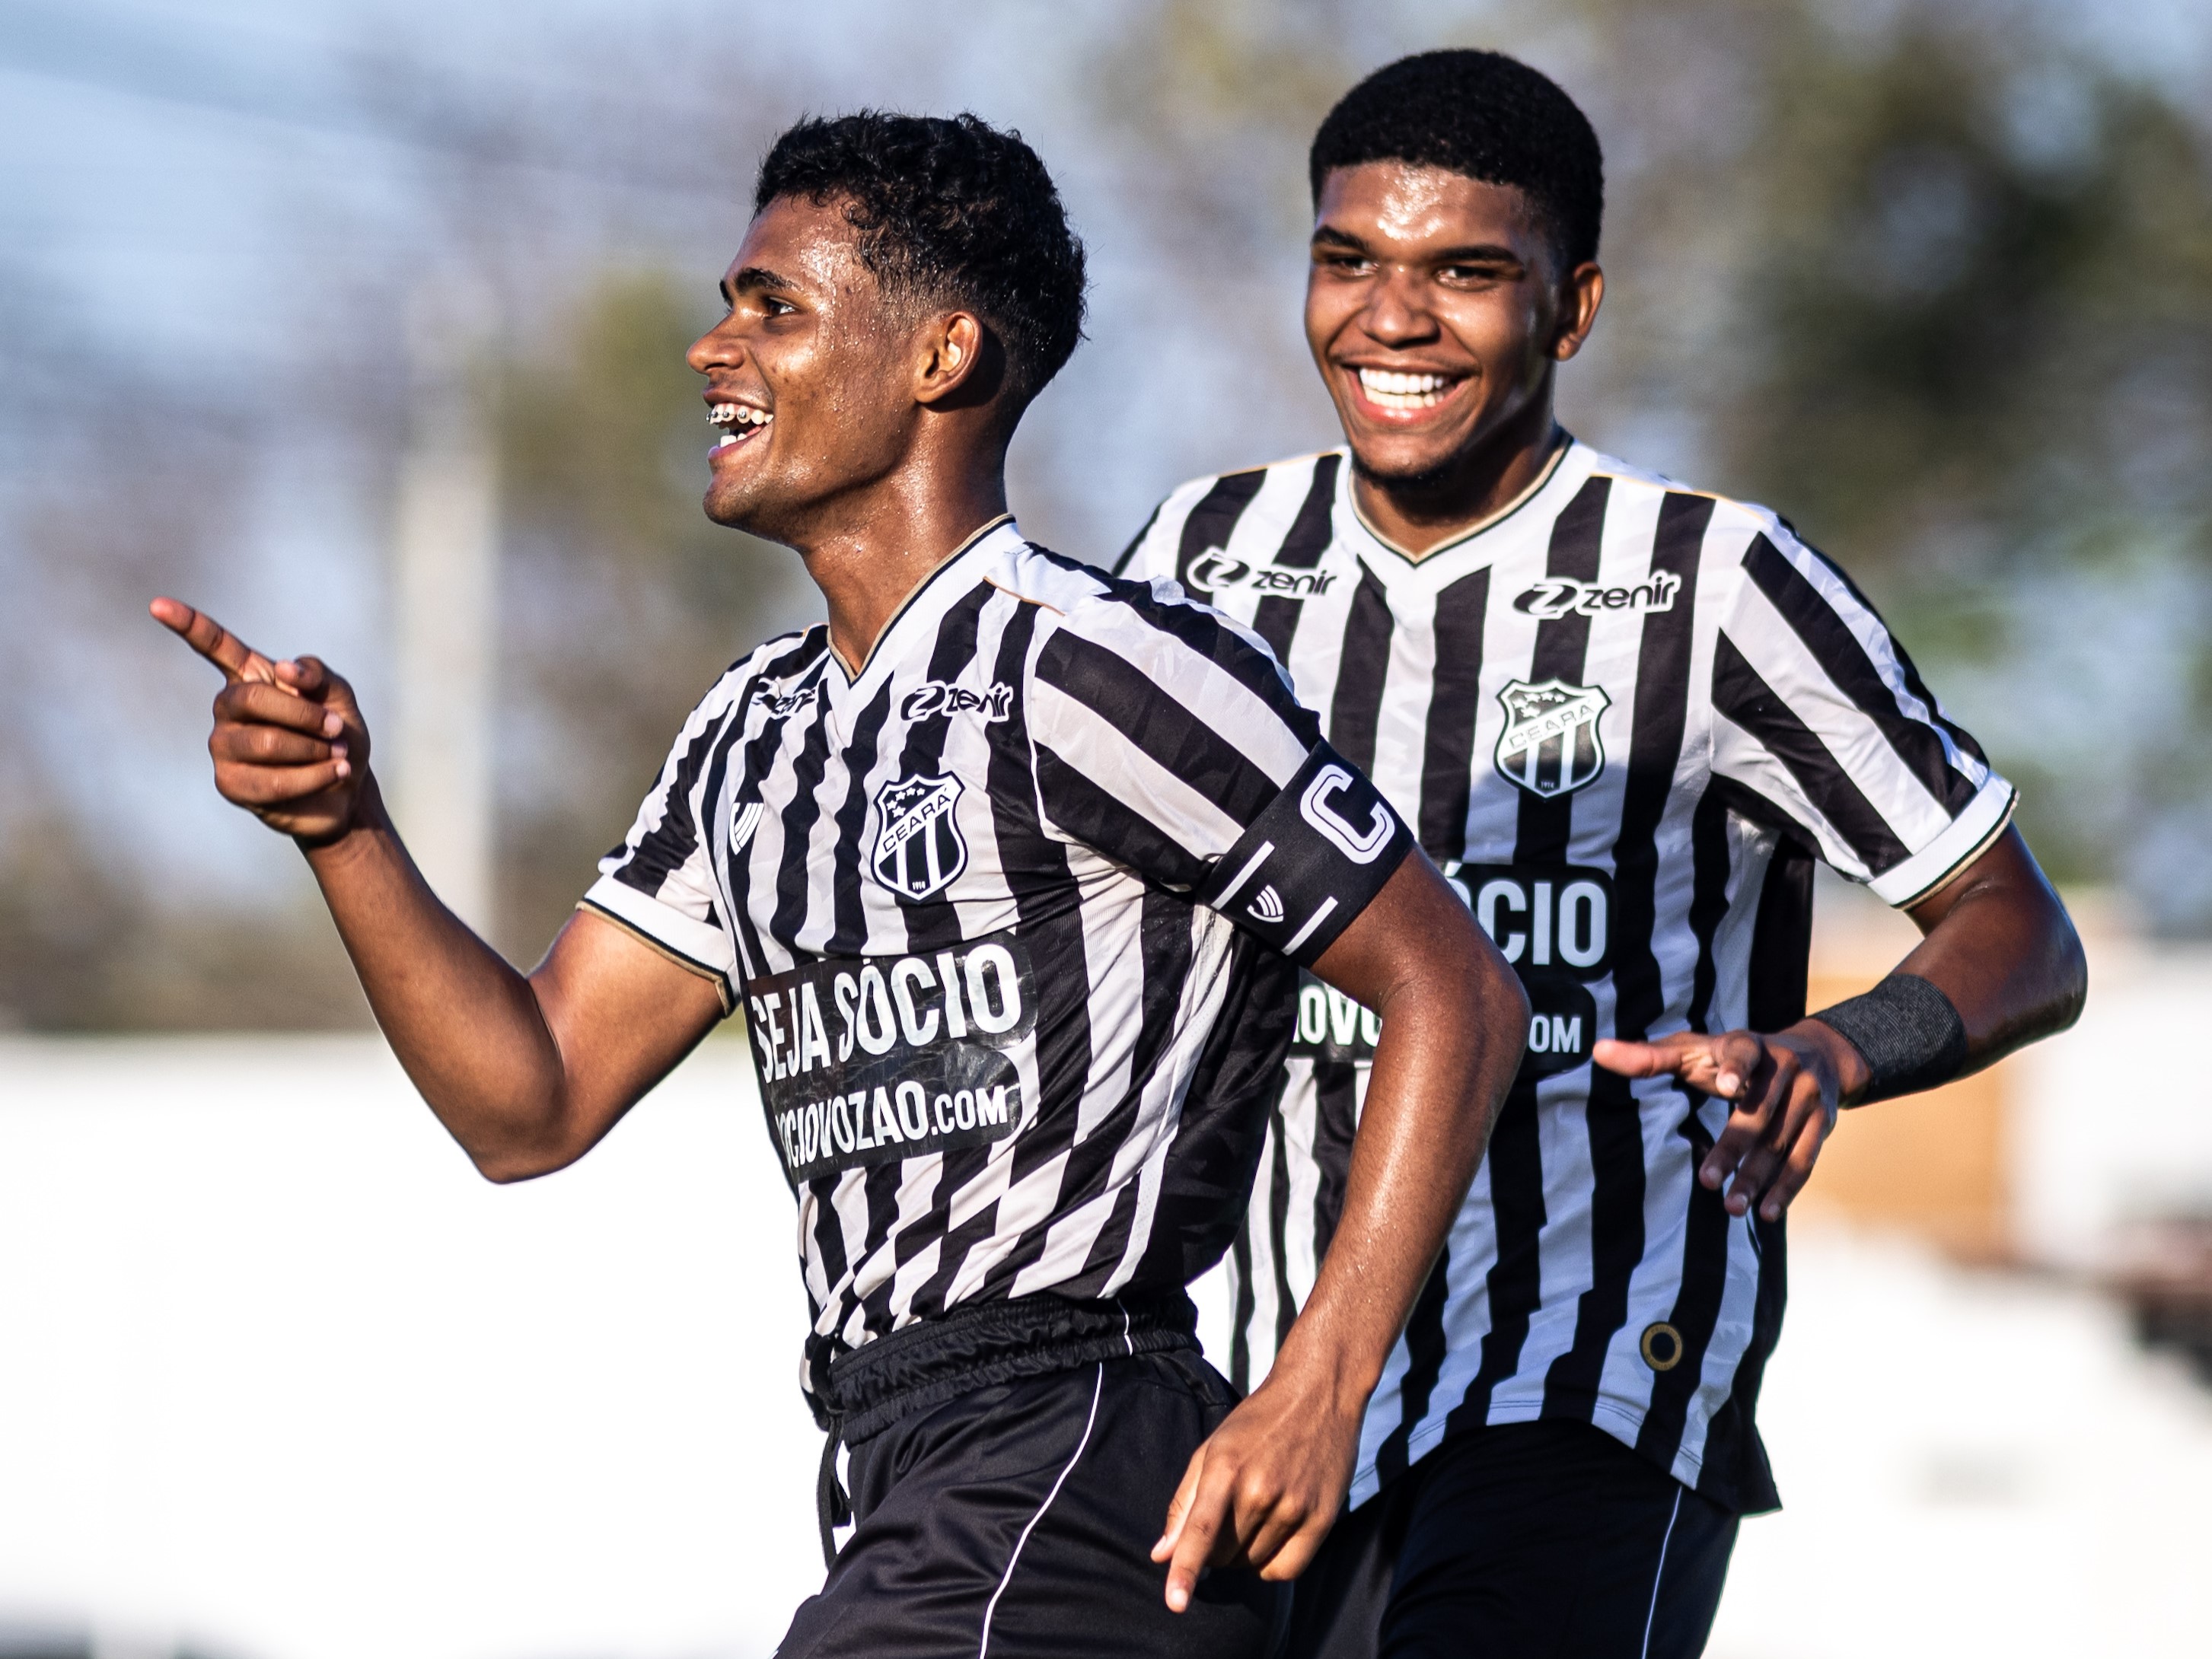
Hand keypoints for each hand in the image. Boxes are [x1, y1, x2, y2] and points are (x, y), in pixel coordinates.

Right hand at [151, 597, 372, 844]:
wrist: (346, 790)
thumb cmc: (338, 736)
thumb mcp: (339, 698)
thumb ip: (318, 675)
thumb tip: (284, 669)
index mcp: (250, 677)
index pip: (214, 645)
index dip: (188, 625)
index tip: (157, 604)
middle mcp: (228, 708)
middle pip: (252, 699)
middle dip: (304, 715)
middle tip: (337, 728)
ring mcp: (223, 746)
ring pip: (265, 743)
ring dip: (314, 750)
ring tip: (338, 754)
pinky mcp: (230, 783)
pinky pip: (272, 781)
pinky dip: (315, 777)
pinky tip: (334, 773)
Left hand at [1150, 1359, 1360, 1611]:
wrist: (1318, 1394)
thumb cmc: (1257, 1421)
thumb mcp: (1212, 1449)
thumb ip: (1184, 1502)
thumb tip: (1160, 1554)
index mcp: (1226, 1467)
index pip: (1200, 1530)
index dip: (1184, 1570)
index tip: (1174, 1603)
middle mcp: (1260, 1489)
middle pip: (1224, 1556)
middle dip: (1214, 1550)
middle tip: (1226, 1517)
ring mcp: (1294, 1505)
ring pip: (1252, 1564)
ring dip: (1243, 1556)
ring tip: (1253, 1516)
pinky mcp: (1322, 1518)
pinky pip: (1286, 1570)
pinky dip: (1272, 1565)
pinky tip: (1271, 1538)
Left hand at [1593, 1023, 1866, 1222]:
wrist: (1814, 1052)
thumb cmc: (1731, 1056)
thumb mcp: (1694, 1049)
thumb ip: (1649, 1056)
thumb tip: (1598, 1052)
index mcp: (1749, 1044)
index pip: (1743, 1052)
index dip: (1735, 1067)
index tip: (1725, 1086)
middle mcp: (1784, 1067)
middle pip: (1758, 1113)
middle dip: (1734, 1149)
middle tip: (1707, 1181)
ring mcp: (1808, 1097)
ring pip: (1782, 1142)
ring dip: (1758, 1177)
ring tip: (1732, 1207)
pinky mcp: (1823, 1124)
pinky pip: (1806, 1160)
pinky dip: (1787, 1189)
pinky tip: (1767, 1212)